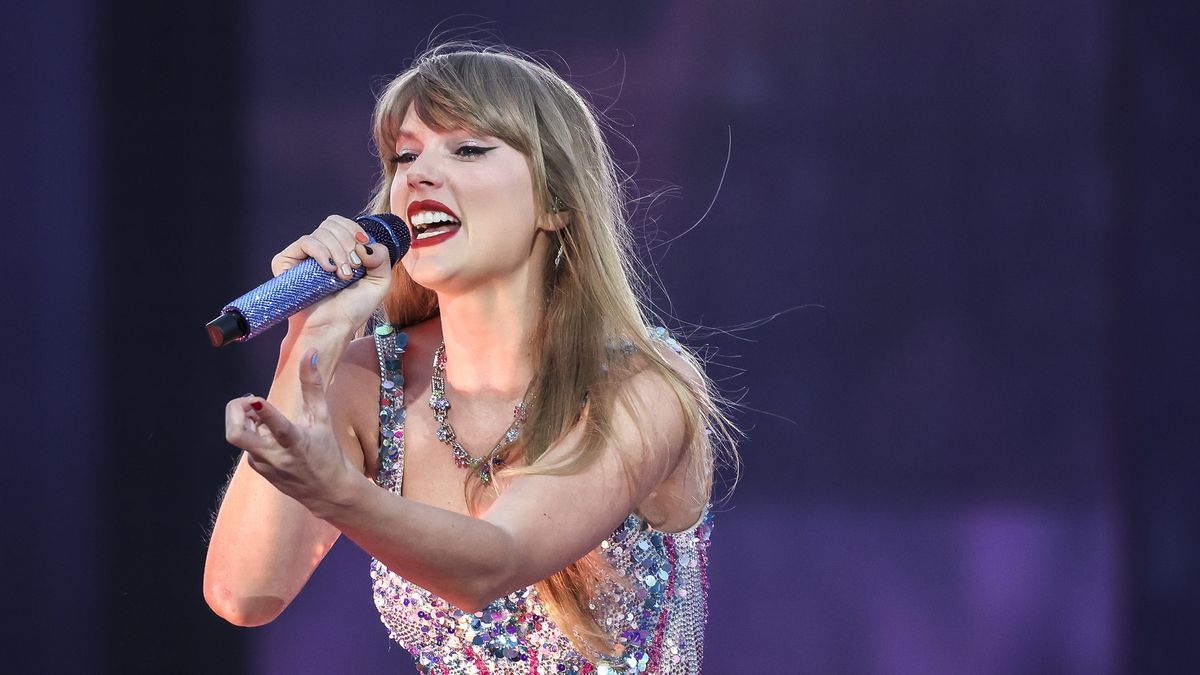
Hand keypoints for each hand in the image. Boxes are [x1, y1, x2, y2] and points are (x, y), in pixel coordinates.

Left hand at [224, 348, 356, 514]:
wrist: (327, 491)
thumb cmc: (327, 450)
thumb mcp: (323, 417)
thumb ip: (313, 385)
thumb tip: (309, 352)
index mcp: (296, 442)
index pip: (276, 427)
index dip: (263, 413)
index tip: (255, 399)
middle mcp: (275, 455)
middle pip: (237, 434)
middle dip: (234, 411)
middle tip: (249, 401)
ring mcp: (263, 464)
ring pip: (240, 437)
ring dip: (246, 420)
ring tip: (263, 415)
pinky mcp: (257, 469)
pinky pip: (247, 446)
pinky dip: (252, 433)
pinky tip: (268, 433)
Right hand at [272, 215, 394, 333]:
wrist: (333, 327)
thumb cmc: (353, 309)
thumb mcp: (380, 282)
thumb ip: (382, 257)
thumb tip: (363, 243)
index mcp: (339, 249)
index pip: (344, 223)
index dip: (355, 232)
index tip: (363, 256)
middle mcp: (320, 249)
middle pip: (333, 223)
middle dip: (348, 244)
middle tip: (353, 269)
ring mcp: (303, 254)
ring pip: (322, 232)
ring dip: (338, 252)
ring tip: (342, 276)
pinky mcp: (286, 261)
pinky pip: (305, 242)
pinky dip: (321, 252)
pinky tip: (328, 269)